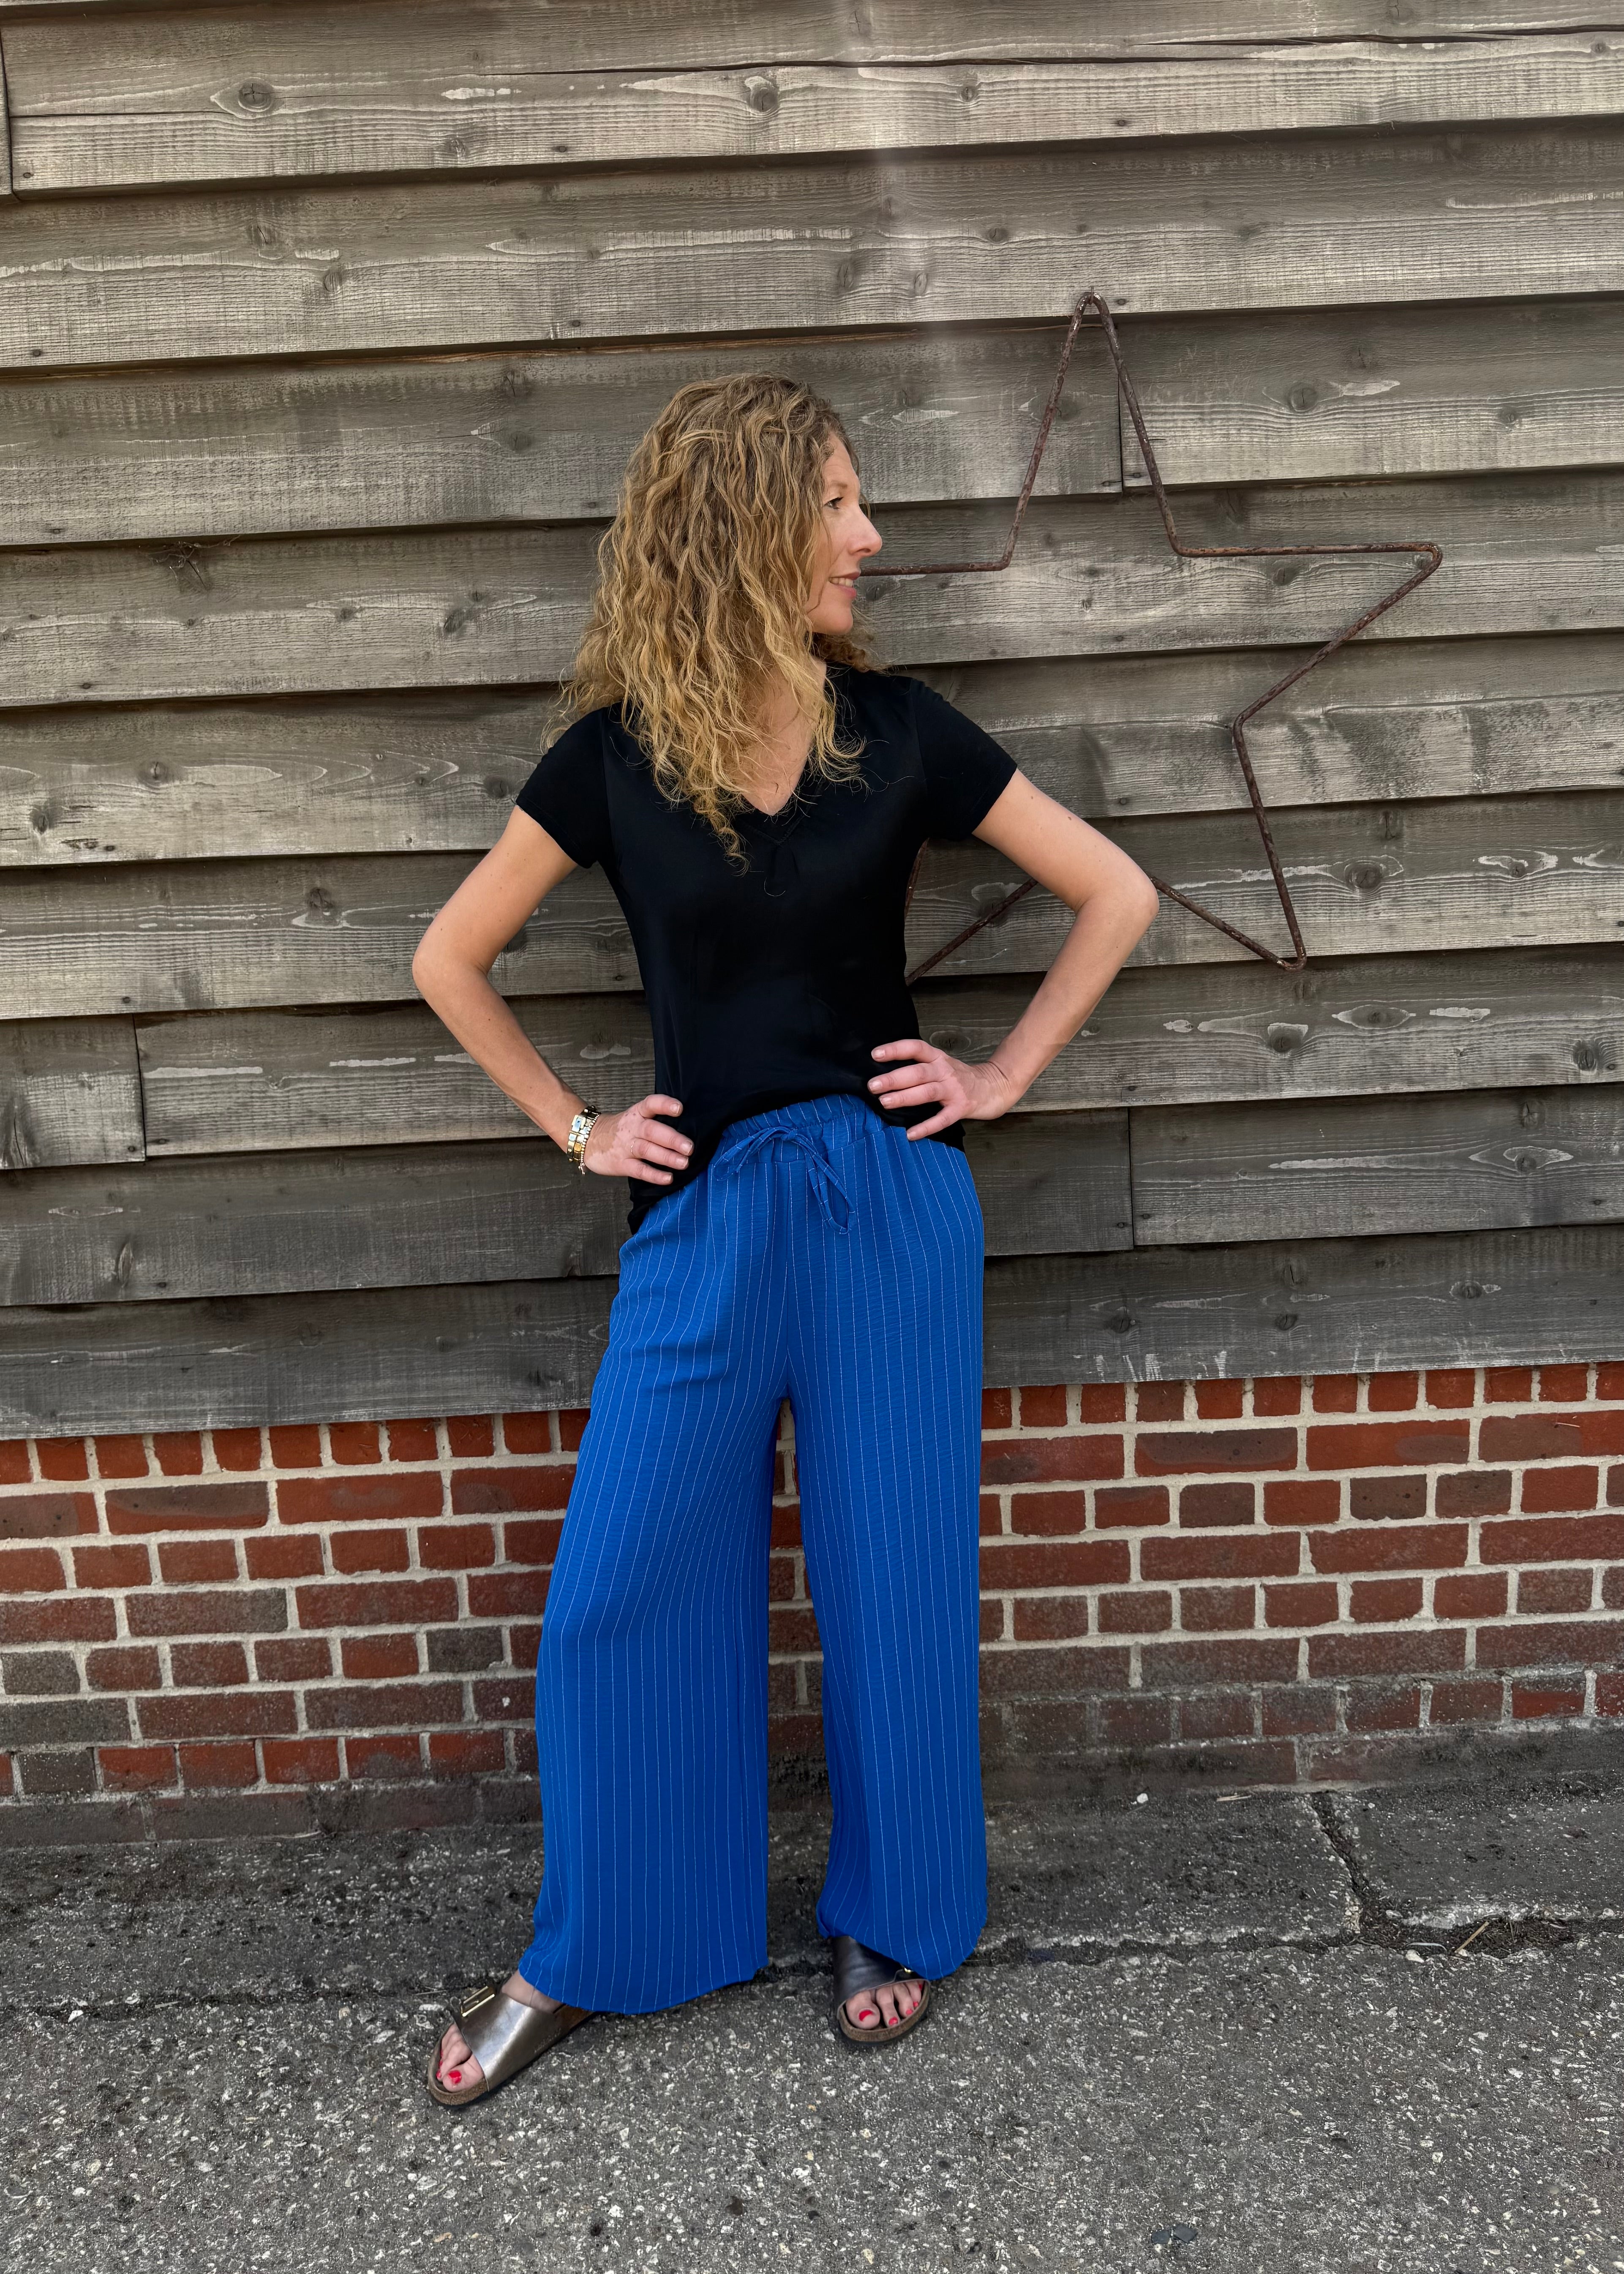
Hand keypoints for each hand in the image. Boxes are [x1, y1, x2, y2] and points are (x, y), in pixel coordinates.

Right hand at [577, 1093, 692, 1183]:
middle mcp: (632, 1128)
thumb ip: (656, 1122)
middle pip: (652, 1130)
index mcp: (637, 1114)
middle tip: (689, 1147)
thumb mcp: (635, 1119)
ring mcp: (625, 1146)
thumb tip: (688, 1130)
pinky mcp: (621, 1164)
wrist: (589, 1140)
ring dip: (666, 1157)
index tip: (679, 1108)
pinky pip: (639, 1170)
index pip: (650, 1104)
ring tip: (684, 1163)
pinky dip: (654, 1175)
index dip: (664, 1104)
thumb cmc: (621, 1130)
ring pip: (646, 1150)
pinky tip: (668, 1178)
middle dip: (672, 1139)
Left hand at [866, 1040, 1018, 1137]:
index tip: (875, 1054)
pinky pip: (942, 1119)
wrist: (994, 1086)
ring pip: (927, 1092)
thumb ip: (919, 1067)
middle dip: (894, 1078)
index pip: (915, 1048)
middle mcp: (945, 1071)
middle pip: (918, 1072)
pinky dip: (926, 1127)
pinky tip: (910, 1134)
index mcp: (938, 1058)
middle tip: (873, 1085)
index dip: (896, 1049)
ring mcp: (954, 1090)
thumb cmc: (959, 1077)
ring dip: (906, 1097)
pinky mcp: (961, 1108)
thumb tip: (883, 1075)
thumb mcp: (941, 1064)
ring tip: (885, 1102)